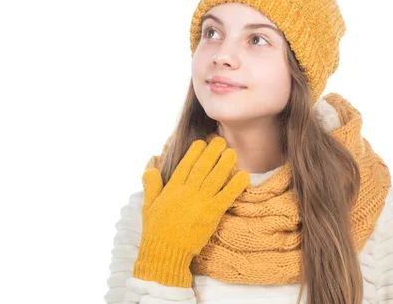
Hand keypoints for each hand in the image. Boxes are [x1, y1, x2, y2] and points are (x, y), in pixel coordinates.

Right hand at [133, 135, 249, 286]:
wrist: (165, 251)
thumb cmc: (155, 231)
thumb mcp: (148, 205)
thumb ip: (151, 185)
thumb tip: (150, 169)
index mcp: (173, 188)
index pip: (186, 165)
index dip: (195, 152)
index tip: (202, 142)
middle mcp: (187, 191)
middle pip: (203, 167)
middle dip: (212, 152)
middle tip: (221, 141)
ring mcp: (201, 201)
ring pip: (215, 177)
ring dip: (225, 163)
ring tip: (232, 153)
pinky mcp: (212, 213)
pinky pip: (226, 196)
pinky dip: (235, 185)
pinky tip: (244, 176)